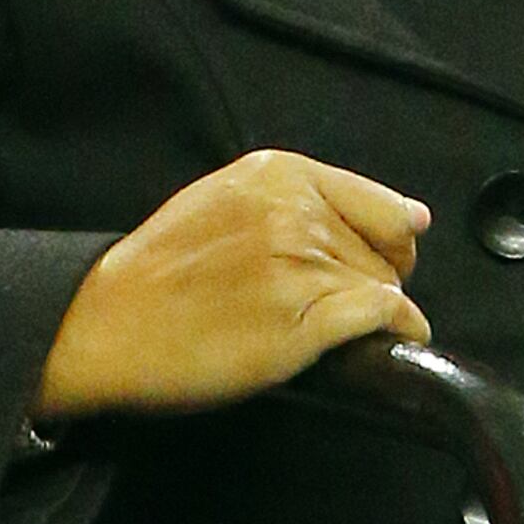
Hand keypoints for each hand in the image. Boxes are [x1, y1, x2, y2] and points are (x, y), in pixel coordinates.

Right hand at [34, 150, 429, 421]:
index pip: (387, 207)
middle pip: (387, 254)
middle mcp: (296, 211)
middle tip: (338, 305)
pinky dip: (392, 337)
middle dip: (378, 280)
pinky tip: (373, 350)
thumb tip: (415, 217)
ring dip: (377, 315)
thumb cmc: (163, 268)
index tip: (384, 262)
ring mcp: (301, 266)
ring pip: (385, 289)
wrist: (108, 323)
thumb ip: (309, 196)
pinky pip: (381, 321)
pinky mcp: (302, 324)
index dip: (393, 242)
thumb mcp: (229, 198)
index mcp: (280, 172)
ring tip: (336, 331)